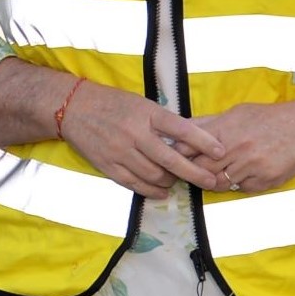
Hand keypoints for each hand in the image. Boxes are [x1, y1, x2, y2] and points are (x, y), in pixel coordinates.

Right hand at [57, 83, 232, 200]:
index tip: (220, 152)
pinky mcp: (107, 165)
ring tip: (179, 181)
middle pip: (171, 159)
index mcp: (147, 114)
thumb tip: (190, 140)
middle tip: (210, 181)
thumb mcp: (142, 104)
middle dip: (194, 172)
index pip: (182, 129)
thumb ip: (163, 121)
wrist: (73, 108)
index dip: (203, 142)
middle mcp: (135, 133)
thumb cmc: (113, 103)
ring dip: (171, 181)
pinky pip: (134, 183)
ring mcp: (120, 151)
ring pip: (154, 175)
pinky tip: (162, 192)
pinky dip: (151, 190)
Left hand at [188, 100, 294, 196]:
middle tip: (195, 172)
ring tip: (219, 175)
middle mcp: (235, 149)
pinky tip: (243, 175)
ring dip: (215, 181)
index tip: (179, 158)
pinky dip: (238, 185)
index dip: (180, 155)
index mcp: (224, 130)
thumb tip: (182, 127)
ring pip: (219, 183)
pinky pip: (241, 189)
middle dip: (195, 172)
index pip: (187, 148)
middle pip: (200, 169)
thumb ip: (208, 122)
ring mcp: (249, 167)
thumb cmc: (268, 120)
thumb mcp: (236, 113)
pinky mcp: (262, 180)